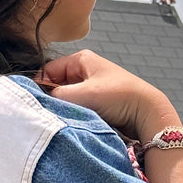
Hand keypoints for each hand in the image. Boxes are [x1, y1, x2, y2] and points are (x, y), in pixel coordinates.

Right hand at [39, 50, 177, 140]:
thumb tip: (39, 102)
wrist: (147, 113)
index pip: (47, 71)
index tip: (36, 103)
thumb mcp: (84, 94)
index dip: (39, 86)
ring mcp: (90, 88)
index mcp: (81, 60)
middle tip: (49, 113)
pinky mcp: (95, 103)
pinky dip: (73, 115)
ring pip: (65, 99)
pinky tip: (73, 122)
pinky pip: (76, 108)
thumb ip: (57, 96)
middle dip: (52, 99)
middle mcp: (84, 71)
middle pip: (55, 86)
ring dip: (64, 109)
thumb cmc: (120, 97)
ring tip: (64, 118)